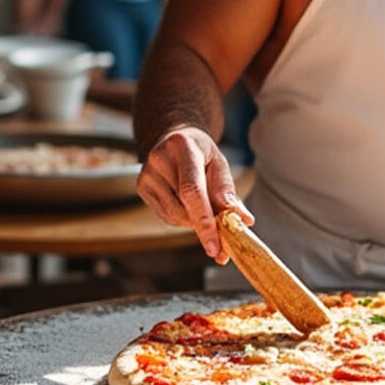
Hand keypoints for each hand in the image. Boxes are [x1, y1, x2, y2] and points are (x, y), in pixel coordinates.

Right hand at [137, 126, 253, 263]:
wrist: (172, 137)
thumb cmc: (200, 152)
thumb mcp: (218, 162)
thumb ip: (226, 191)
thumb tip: (242, 220)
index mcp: (182, 147)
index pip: (191, 191)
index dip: (204, 222)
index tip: (215, 248)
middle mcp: (159, 159)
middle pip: (183, 208)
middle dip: (205, 227)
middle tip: (221, 241)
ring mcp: (146, 174)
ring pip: (174, 216)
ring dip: (194, 222)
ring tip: (204, 210)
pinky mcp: (141, 187)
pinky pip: (166, 216)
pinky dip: (183, 218)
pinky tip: (187, 205)